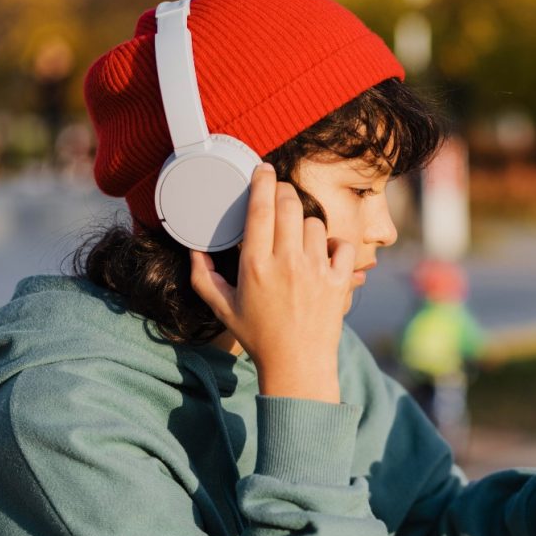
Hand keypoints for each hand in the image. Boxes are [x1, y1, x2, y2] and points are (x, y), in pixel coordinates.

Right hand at [190, 163, 354, 402]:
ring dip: (305, 223)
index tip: (263, 170)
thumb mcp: (222, 308)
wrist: (298, 365)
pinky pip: (342, 244)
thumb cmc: (258, 336)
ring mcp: (317, 270)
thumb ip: (203, 275)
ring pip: (315, 223)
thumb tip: (194, 249)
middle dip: (284, 192)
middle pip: (289, 205)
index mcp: (255, 266)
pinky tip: (323, 252)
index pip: (260, 209)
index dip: (262, 182)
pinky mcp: (340, 280)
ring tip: (297, 236)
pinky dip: (334, 244)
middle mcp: (287, 263)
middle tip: (279, 195)